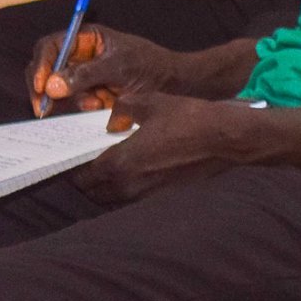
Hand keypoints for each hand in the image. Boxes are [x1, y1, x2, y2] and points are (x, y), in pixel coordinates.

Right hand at [29, 25, 180, 113]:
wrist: (172, 83)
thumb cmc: (151, 65)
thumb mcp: (120, 67)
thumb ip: (87, 74)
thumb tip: (51, 86)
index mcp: (85, 38)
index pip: (50, 46)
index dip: (41, 65)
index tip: (41, 86)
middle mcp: (78, 54)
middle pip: (45, 68)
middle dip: (44, 88)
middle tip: (44, 108)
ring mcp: (81, 74)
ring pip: (56, 89)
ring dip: (71, 99)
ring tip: (97, 102)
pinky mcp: (88, 92)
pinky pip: (72, 101)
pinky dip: (83, 106)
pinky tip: (101, 105)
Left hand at [70, 92, 250, 203]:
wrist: (227, 139)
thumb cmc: (189, 119)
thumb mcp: (153, 102)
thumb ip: (124, 107)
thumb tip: (114, 115)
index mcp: (120, 163)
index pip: (82, 176)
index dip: (73, 168)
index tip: (73, 158)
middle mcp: (129, 184)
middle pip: (94, 193)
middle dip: (87, 181)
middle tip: (88, 164)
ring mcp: (147, 193)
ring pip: (113, 198)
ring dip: (107, 187)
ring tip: (110, 168)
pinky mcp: (163, 194)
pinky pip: (133, 196)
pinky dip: (127, 187)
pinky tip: (136, 170)